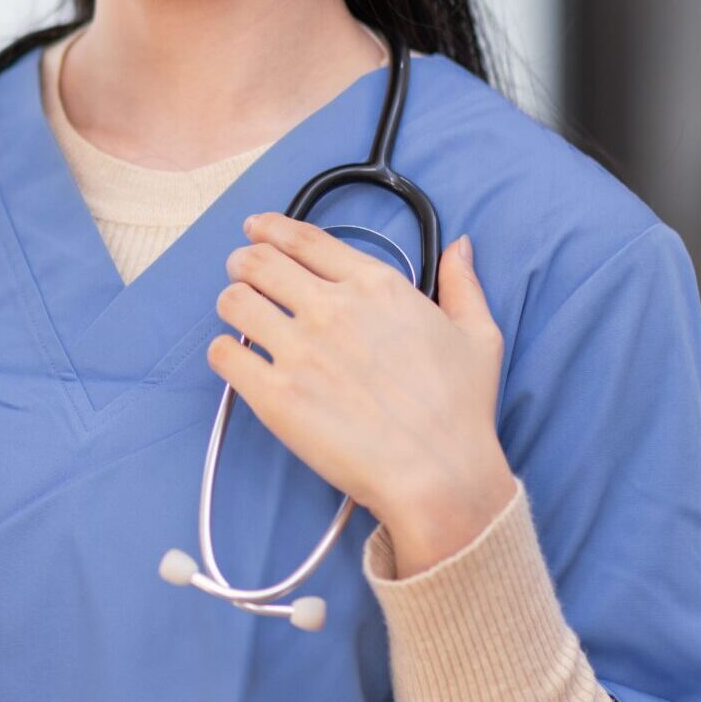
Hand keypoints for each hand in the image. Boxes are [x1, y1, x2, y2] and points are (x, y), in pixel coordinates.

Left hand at [208, 214, 515, 573]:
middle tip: (240, 270)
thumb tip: (461, 245)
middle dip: (243, 260)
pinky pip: (224, 355)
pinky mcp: (274, 395)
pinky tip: (233, 357)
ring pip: (234, 301)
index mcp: (375, 286)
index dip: (270, 228)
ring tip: (235, 310)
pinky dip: (222, 350)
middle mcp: (331, 308)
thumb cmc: (461, 409)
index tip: (256, 229)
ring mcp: (299, 350)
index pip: (304, 238)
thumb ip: (463, 284)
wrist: (438, 473)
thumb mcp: (478, 335)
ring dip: (230, 300)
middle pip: (259, 261)